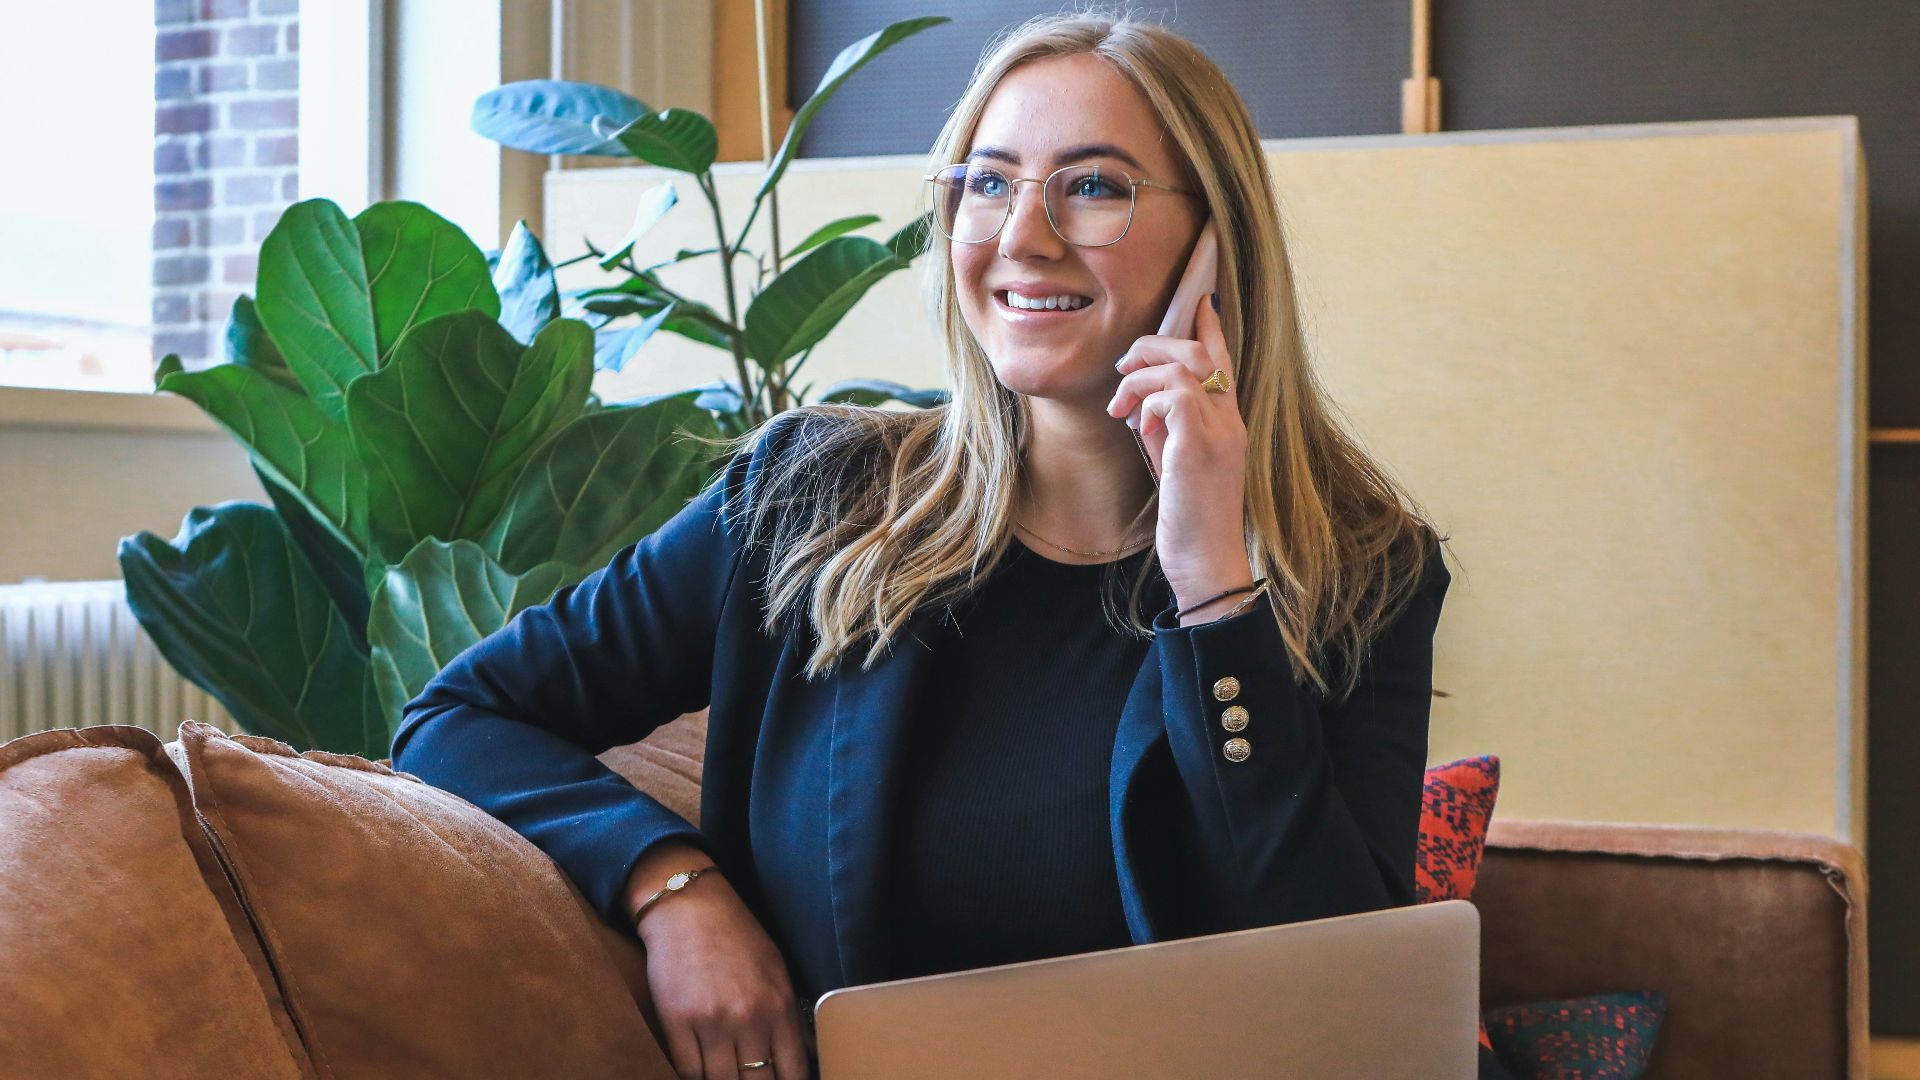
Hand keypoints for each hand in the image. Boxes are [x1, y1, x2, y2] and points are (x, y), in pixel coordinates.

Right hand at [626, 845, 813, 1078]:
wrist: (689, 907)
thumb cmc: (737, 937)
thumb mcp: (777, 971)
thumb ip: (791, 1017)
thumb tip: (806, 1056)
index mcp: (779, 1006)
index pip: (792, 1072)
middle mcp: (749, 1018)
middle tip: (748, 1078)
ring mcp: (712, 1022)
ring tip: (725, 1074)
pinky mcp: (677, 1021)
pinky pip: (687, 1070)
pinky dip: (694, 1076)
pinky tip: (700, 1069)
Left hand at [1108, 294, 1254, 616]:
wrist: (1206, 563)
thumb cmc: (1190, 521)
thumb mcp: (1176, 465)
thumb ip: (1167, 430)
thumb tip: (1143, 406)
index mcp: (1229, 424)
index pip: (1223, 361)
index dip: (1210, 328)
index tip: (1199, 302)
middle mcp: (1230, 421)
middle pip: (1199, 352)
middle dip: (1154, 345)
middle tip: (1122, 367)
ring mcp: (1218, 432)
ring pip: (1183, 366)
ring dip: (1141, 375)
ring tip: (1119, 403)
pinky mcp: (1199, 447)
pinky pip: (1173, 395)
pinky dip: (1147, 400)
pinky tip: (1137, 424)